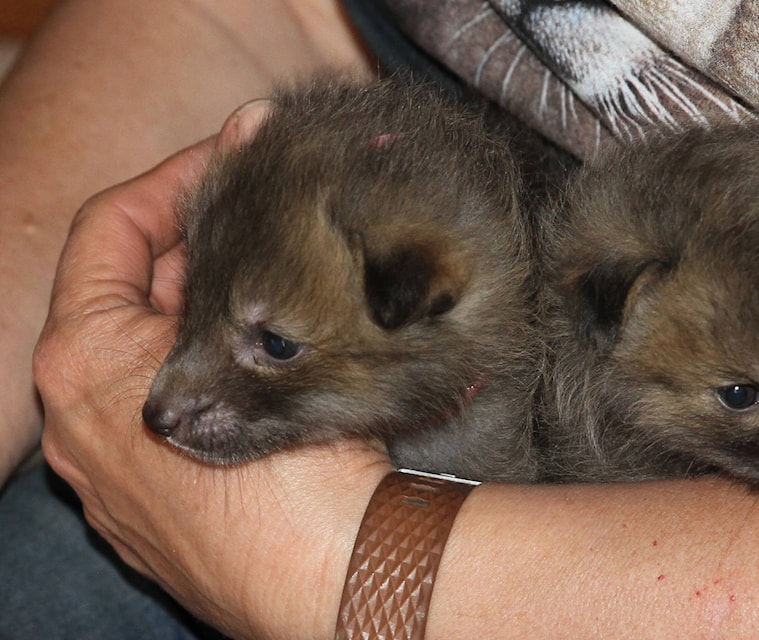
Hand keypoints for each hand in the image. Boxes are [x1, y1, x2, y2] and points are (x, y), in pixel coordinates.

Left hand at [34, 107, 392, 638]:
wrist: (333, 583)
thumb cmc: (293, 468)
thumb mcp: (252, 332)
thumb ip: (233, 238)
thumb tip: (244, 138)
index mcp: (83, 362)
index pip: (110, 227)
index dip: (176, 178)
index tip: (235, 158)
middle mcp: (78, 421)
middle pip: (128, 295)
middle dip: (198, 249)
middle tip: (270, 220)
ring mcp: (113, 473)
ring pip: (153, 360)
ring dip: (207, 316)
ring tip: (276, 290)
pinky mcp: (153, 508)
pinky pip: (170, 416)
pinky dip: (208, 377)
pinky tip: (268, 370)